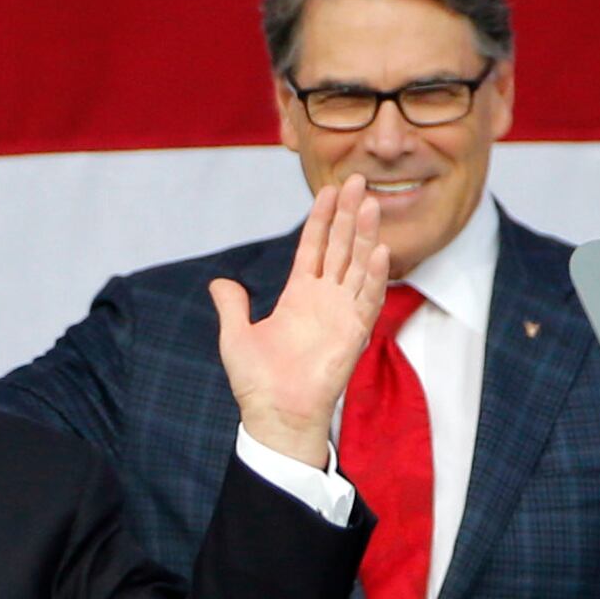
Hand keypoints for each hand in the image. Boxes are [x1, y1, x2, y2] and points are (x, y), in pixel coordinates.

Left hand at [212, 176, 385, 468]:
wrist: (275, 416)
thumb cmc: (257, 383)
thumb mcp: (235, 336)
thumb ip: (232, 306)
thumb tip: (219, 283)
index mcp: (298, 296)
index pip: (313, 247)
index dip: (321, 219)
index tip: (329, 190)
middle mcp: (324, 300)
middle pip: (340, 247)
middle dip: (349, 215)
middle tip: (358, 182)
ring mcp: (341, 314)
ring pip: (357, 266)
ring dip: (365, 236)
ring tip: (371, 204)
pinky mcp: (354, 333)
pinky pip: (368, 299)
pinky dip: (375, 276)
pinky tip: (380, 251)